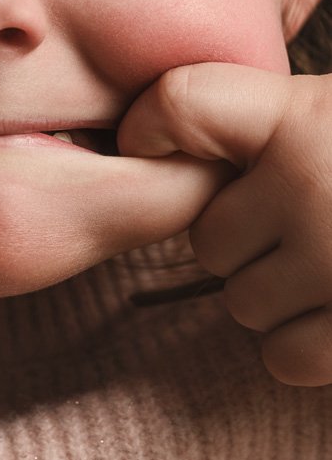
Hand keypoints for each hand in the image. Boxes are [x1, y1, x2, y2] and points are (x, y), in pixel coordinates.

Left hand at [118, 62, 331, 385]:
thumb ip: (263, 120)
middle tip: (304, 221)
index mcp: (304, 117)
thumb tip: (153, 138)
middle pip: (207, 232)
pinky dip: (306, 343)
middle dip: (244, 238)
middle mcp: (312, 185)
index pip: (182, 104)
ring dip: (276, 291)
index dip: (150, 128)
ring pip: (240, 301)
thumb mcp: (331, 114)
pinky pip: (282, 355)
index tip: (145, 146)